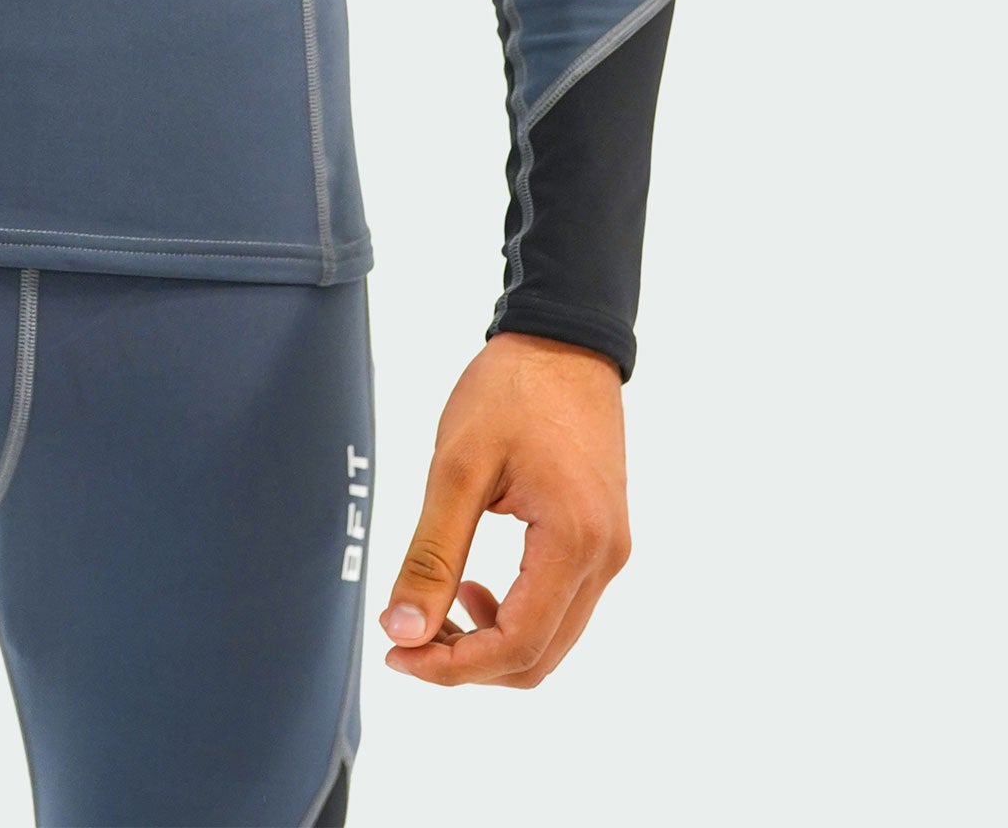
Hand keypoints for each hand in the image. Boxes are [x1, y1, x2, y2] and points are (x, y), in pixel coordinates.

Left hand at [378, 332, 629, 688]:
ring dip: (490, 643)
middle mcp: (605, 559)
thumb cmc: (511, 390)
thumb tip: (403, 631)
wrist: (564, 339)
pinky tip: (473, 587)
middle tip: (407, 638)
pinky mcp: (603, 540)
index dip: (453, 667)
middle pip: (538, 658)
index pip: (517, 645)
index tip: (397, 653)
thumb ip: (432, 554)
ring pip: (552, 639)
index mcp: (574, 541)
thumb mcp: (458, 466)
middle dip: (468, 663)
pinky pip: (561, 607)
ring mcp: (610, 551)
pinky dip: (515, 617)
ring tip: (436, 609)